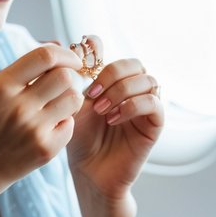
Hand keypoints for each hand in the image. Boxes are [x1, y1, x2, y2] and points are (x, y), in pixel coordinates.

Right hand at [0, 44, 83, 208]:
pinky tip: (46, 129)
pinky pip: (69, 126)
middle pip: (66, 76)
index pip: (44, 56)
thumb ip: (14, 77)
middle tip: (63, 86)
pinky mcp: (44, 151)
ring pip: (73, 99)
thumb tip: (53, 55)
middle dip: (69, 77)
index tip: (71, 60)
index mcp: (0, 86)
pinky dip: (63, 124)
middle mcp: (18, 105)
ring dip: (69, 99)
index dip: (65, 54)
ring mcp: (33, 129)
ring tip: (55, 106)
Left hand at [66, 35, 163, 201]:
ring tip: (101, 110)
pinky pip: (154, 102)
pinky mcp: (154, 124)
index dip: (98, 49)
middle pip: (134, 62)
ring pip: (148, 79)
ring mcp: (145, 105)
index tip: (80, 60)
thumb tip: (61, 43)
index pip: (112, 52)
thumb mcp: (71, 105)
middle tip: (92, 94)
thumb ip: (71, 78)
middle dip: (112, 73)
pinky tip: (114, 119)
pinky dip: (133, 106)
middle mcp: (131, 90)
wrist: (89, 173)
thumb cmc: (79, 141)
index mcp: (110, 81)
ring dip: (122, 90)